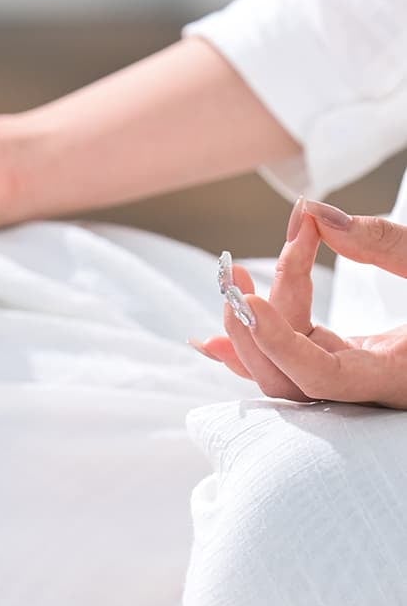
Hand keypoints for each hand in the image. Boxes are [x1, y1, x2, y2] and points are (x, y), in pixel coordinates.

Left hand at [192, 199, 406, 408]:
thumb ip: (385, 243)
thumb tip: (315, 214)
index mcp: (398, 377)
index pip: (321, 377)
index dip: (278, 342)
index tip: (250, 299)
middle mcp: (371, 391)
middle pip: (288, 379)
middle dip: (253, 327)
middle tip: (236, 272)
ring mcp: (356, 380)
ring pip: (284, 374)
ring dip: (248, 329)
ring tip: (232, 278)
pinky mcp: (349, 363)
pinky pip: (291, 363)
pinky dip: (256, 344)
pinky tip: (216, 334)